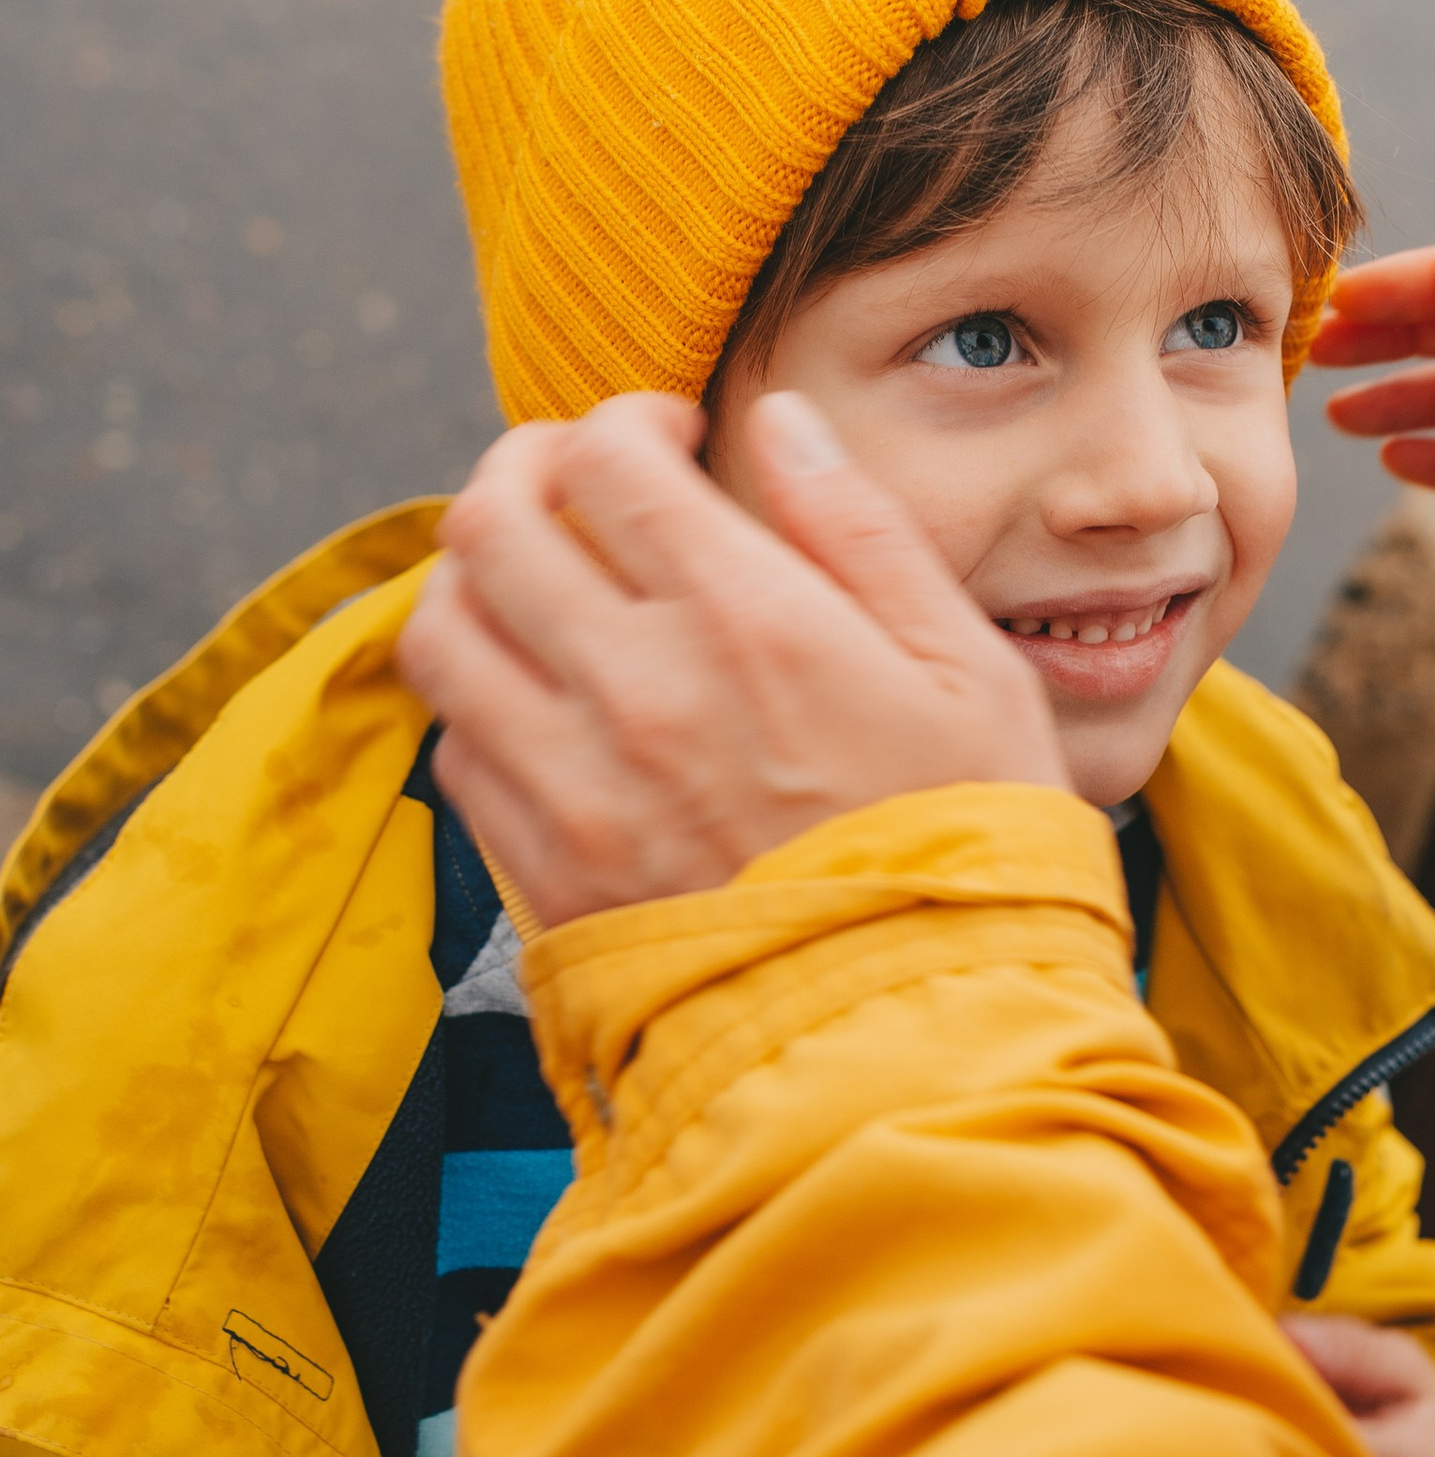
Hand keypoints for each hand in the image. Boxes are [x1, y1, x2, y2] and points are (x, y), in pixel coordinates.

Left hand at [398, 388, 1069, 921]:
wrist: (919, 1038)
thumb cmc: (969, 839)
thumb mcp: (963, 663)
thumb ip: (859, 527)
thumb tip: (779, 420)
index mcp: (748, 619)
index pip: (606, 459)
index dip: (626, 418)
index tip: (670, 434)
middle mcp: (637, 690)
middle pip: (489, 525)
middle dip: (521, 468)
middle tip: (574, 475)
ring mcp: (576, 788)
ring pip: (443, 632)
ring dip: (477, 578)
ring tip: (540, 576)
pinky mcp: (546, 873)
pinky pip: (458, 746)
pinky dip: (482, 695)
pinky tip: (548, 694)